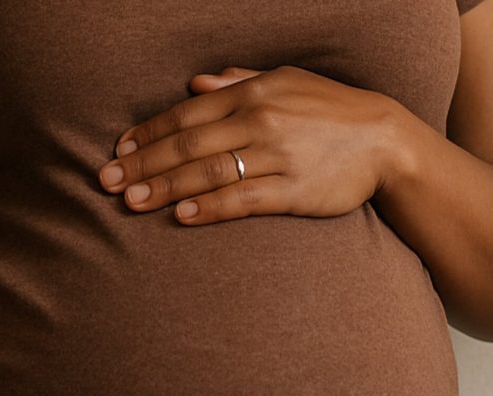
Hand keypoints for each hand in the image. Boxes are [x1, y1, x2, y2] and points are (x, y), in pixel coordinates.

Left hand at [98, 65, 406, 225]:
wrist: (385, 141)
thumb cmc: (331, 110)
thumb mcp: (287, 82)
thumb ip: (239, 82)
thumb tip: (194, 85)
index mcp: (253, 94)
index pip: (187, 114)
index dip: (148, 133)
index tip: (118, 151)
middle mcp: (260, 121)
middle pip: (188, 144)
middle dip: (143, 164)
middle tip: (107, 182)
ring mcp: (277, 157)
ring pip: (209, 172)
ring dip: (165, 188)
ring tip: (131, 202)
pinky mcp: (294, 191)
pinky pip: (243, 201)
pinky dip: (210, 208)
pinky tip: (181, 217)